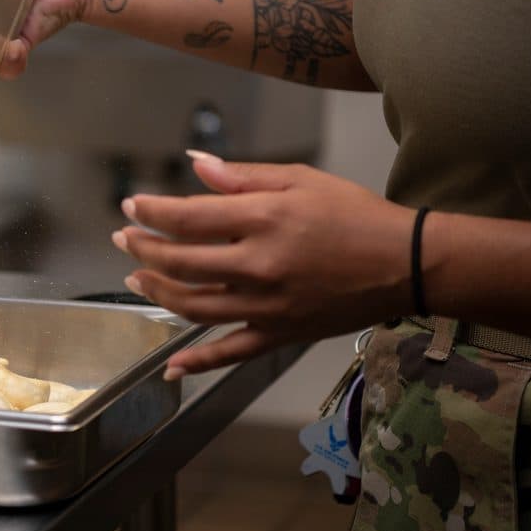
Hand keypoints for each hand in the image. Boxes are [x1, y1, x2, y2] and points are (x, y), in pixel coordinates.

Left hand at [112, 152, 415, 378]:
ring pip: (194, 305)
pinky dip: (198, 362)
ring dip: (157, 291)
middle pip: (181, 261)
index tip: (131, 206)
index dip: (151, 212)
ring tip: (136, 277)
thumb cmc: (354, 214)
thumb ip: (242, 175)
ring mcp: (267, 305)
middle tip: (124, 238)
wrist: (406, 263)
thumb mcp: (300, 179)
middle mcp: (259, 265)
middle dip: (143, 248)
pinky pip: (231, 352)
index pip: (187, 217)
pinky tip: (171, 367)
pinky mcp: (280, 333)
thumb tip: (194, 164)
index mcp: (264, 219)